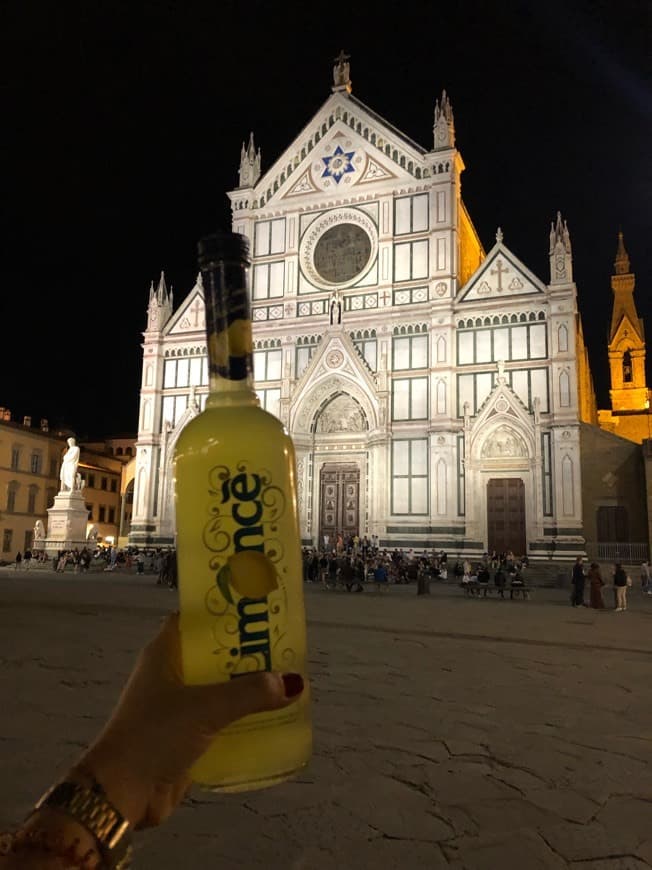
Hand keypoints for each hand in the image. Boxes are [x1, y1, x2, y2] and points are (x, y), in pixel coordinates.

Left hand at [71, 613, 302, 828]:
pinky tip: (272, 719)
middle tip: (286, 647)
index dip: (226, 611)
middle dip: (248, 652)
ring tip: (287, 682)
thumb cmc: (155, 735)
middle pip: (216, 654)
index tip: (260, 608)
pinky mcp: (187, 736)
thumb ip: (249, 694)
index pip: (197, 619)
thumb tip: (293, 682)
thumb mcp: (206, 708)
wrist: (123, 794)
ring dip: (249, 688)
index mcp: (165, 653)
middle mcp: (172, 675)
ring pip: (221, 688)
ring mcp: (179, 707)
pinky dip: (243, 719)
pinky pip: (222, 720)